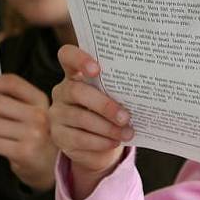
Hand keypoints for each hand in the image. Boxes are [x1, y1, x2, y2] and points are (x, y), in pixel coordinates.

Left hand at [0, 74, 56, 189]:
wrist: (52, 164)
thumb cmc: (38, 134)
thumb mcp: (35, 110)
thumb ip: (15, 98)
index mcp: (40, 100)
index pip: (12, 83)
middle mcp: (39, 115)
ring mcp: (33, 134)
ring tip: (4, 135)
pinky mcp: (24, 152)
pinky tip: (9, 147)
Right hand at [49, 45, 132, 198]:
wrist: (99, 144)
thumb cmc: (110, 112)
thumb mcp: (114, 97)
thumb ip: (118, 90)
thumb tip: (142, 91)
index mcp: (75, 74)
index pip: (67, 55)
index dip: (79, 59)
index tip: (97, 69)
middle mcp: (62, 91)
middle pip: (77, 91)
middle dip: (104, 105)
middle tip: (125, 117)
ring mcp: (57, 114)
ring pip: (80, 118)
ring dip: (107, 127)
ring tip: (127, 132)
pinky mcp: (58, 136)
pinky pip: (79, 139)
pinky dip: (100, 141)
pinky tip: (115, 141)